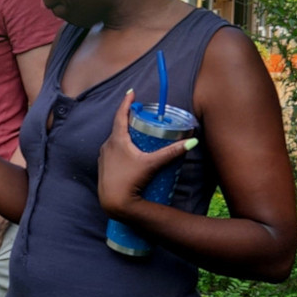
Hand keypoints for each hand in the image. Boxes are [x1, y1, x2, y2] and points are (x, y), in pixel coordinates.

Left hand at [97, 89, 196, 219]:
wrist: (114, 203)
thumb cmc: (131, 181)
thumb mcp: (153, 164)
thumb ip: (172, 152)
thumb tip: (192, 141)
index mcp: (116, 140)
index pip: (120, 115)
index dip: (126, 103)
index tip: (131, 92)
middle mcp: (107, 146)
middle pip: (118, 128)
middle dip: (128, 120)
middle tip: (140, 114)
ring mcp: (103, 158)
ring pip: (115, 141)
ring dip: (125, 134)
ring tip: (137, 133)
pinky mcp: (104, 168)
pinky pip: (113, 152)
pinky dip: (121, 147)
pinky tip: (129, 153)